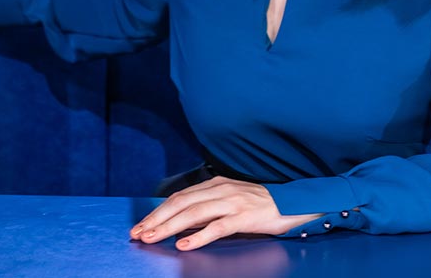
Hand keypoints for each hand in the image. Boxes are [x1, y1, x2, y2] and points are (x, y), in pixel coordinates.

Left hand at [129, 176, 321, 250]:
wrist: (292, 204)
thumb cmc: (260, 205)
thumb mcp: (230, 200)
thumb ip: (207, 207)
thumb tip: (180, 220)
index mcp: (216, 184)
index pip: (180, 197)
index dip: (158, 211)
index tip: (141, 225)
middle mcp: (221, 190)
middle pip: (181, 203)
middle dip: (157, 219)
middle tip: (138, 233)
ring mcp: (233, 202)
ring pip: (194, 213)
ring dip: (169, 226)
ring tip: (152, 238)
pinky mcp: (244, 217)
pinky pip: (217, 227)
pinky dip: (198, 236)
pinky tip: (184, 245)